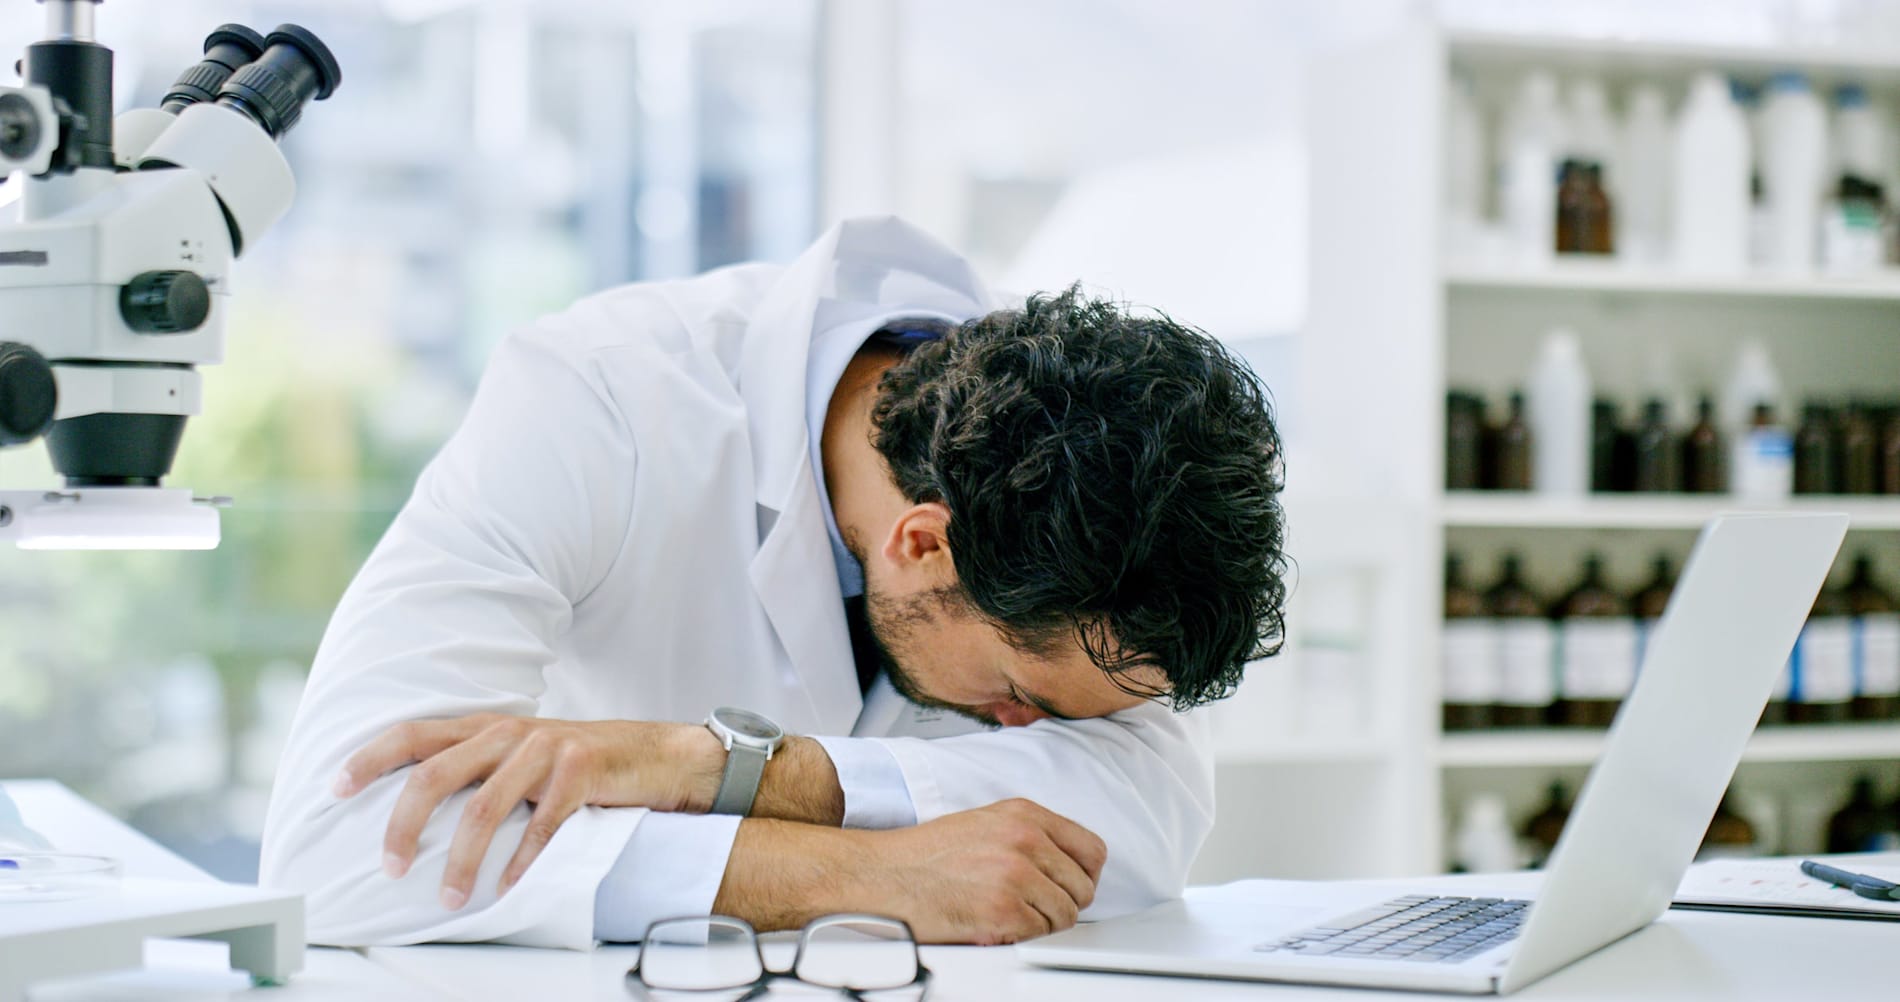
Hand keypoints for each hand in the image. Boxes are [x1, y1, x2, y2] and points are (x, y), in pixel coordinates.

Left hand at [332, 714, 724, 907]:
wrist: (653, 755)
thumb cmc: (576, 766)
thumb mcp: (519, 756)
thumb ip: (475, 769)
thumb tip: (414, 808)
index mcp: (485, 727)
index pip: (413, 733)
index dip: (370, 758)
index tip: (334, 788)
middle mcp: (509, 732)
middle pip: (435, 773)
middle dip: (404, 823)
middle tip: (389, 866)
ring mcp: (545, 749)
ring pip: (483, 807)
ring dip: (461, 859)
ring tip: (449, 897)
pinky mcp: (579, 772)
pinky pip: (541, 825)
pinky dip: (520, 861)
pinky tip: (507, 887)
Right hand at [846, 799, 1106, 943]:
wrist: (884, 874)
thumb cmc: (926, 855)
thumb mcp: (985, 823)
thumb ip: (1029, 835)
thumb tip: (1066, 865)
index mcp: (1024, 814)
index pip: (1091, 849)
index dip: (1085, 876)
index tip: (1071, 887)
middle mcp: (1025, 839)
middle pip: (1083, 887)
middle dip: (1063, 904)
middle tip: (1034, 908)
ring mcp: (1015, 873)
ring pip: (1065, 916)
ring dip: (1041, 924)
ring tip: (1009, 916)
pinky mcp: (1003, 908)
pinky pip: (1039, 934)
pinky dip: (1019, 937)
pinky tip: (994, 924)